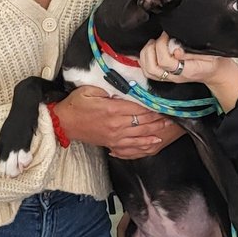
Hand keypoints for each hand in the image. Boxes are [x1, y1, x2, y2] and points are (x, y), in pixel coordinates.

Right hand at [54, 86, 180, 158]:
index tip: (164, 103)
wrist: (64, 123)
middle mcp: (116, 125)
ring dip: (156, 130)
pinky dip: (145, 144)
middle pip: (143, 122)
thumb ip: (108, 89)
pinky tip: (155, 141)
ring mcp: (115, 136)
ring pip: (141, 135)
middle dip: (159, 118)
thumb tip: (124, 90)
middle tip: (173, 114)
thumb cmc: (76, 104)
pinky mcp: (112, 144)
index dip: (152, 106)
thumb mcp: (90, 90)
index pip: (138, 108)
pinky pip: (132, 147)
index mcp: (112, 110)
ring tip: (169, 126)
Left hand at [143, 34, 237, 111]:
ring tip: (153, 42)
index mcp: (186, 70)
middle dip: (152, 49)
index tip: (167, 34)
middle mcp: (175, 76)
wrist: (215, 72)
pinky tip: (147, 50)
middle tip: (158, 38)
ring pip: (148, 70)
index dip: (162, 46)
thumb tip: (176, 51)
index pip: (166, 61)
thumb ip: (192, 53)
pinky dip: (144, 60)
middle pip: (152, 67)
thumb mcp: (209, 54)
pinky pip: (149, 71)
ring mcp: (169, 77)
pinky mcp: (166, 75)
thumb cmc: (213, 61)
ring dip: (146, 54)